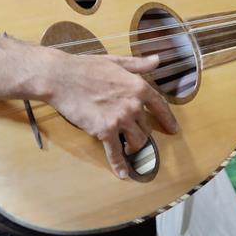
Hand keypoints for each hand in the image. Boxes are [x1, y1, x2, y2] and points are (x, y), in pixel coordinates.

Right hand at [45, 51, 178, 178]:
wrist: (62, 77)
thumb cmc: (87, 67)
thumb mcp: (117, 61)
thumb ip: (139, 65)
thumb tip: (157, 61)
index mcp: (139, 87)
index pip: (161, 107)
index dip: (168, 120)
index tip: (173, 129)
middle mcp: (134, 105)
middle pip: (147, 127)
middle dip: (142, 133)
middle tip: (134, 137)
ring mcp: (120, 119)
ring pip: (137, 141)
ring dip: (133, 147)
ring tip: (127, 149)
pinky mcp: (104, 131)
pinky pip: (116, 153)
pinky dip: (119, 165)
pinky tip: (122, 174)